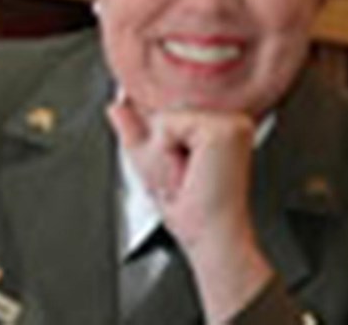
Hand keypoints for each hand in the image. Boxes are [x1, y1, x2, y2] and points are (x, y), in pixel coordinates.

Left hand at [107, 91, 272, 322]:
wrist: (211, 238)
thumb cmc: (193, 212)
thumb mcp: (154, 164)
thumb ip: (135, 130)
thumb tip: (116, 108)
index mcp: (222, 125)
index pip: (171, 114)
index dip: (162, 145)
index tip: (183, 173)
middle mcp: (232, 120)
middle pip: (166, 111)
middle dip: (158, 148)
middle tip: (182, 178)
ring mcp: (231, 121)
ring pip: (164, 118)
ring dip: (162, 152)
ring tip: (186, 177)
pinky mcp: (222, 129)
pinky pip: (167, 126)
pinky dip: (165, 153)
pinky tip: (188, 172)